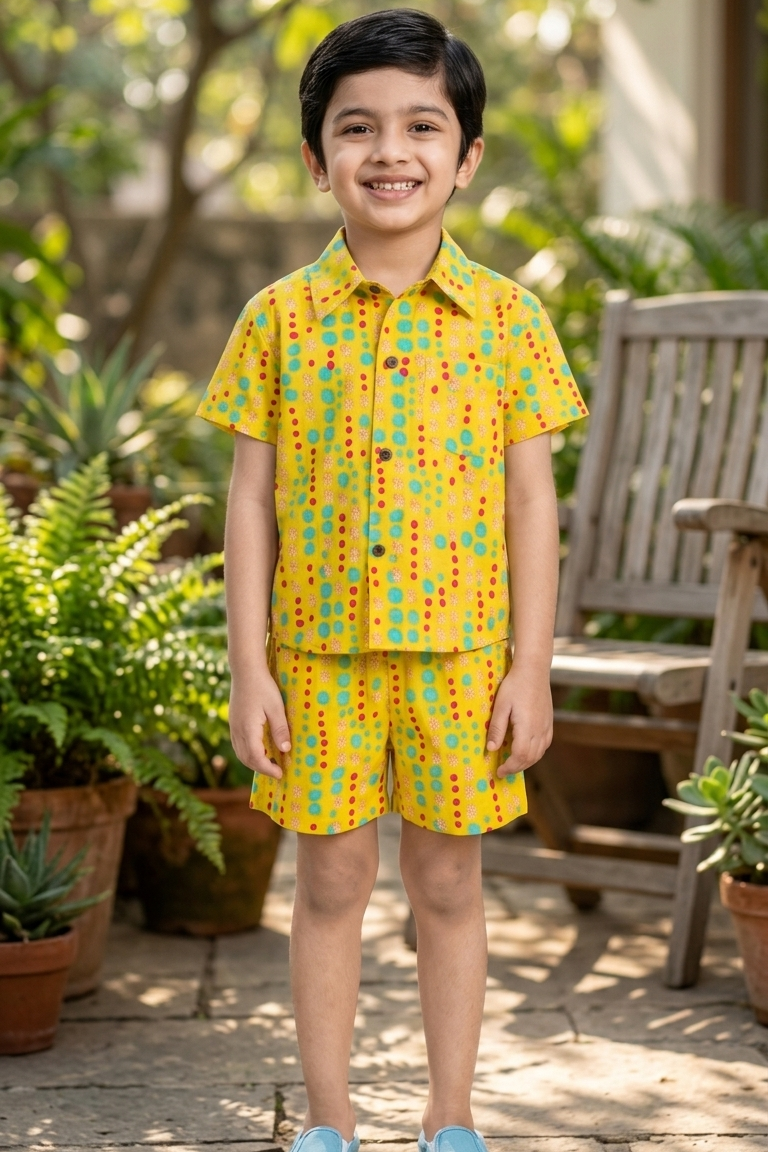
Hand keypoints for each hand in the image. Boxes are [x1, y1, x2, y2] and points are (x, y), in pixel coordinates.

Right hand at [228, 667, 290, 779]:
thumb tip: (285, 750)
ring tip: (270, 764)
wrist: (245, 670)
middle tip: (277, 772)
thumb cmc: (263, 686)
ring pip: (240, 753)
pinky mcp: (233, 723)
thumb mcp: (276, 707)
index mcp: (248, 729)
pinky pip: (238, 745)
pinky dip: (248, 753)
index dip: (267, 768)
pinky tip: (260, 750)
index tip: (280, 773)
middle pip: (246, 759)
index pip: (256, 757)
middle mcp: (237, 731)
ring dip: (254, 762)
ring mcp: (233, 727)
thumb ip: (280, 729)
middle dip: (261, 768)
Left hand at [486, 663, 552, 777]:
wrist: (534, 670)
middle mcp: (540, 730)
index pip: (520, 756)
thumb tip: (491, 749)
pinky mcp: (549, 722)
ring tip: (512, 763)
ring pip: (539, 753)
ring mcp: (547, 726)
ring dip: (526, 762)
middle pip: (530, 758)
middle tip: (503, 770)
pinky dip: (535, 753)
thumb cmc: (514, 685)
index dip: (510, 767)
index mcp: (527, 727)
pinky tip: (526, 752)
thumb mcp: (500, 706)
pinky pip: (545, 744)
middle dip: (516, 768)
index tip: (499, 771)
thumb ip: (496, 728)